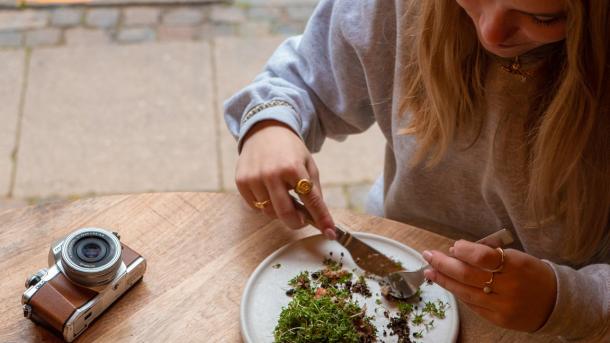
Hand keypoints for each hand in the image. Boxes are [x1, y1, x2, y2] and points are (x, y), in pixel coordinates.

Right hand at [236, 120, 335, 238]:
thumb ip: (314, 191)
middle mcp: (272, 174)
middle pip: (286, 214)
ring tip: (283, 195)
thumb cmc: (290, 151)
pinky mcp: (241, 182)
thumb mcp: (308, 165)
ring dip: (279, 211)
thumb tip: (320, 219)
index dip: (322, 218)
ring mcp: (254, 178)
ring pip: (269, 213)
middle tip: (302, 220)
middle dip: (297, 222)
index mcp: (293, 168)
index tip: (330, 233)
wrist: (264, 130)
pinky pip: (256, 207)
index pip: (311, 200)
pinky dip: (265, 205)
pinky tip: (268, 190)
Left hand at [422, 240, 556, 331]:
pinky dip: (459, 293)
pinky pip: (472, 304)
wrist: (556, 303)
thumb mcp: (516, 256)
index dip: (464, 250)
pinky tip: (448, 284)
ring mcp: (503, 306)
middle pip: (467, 275)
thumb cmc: (531, 273)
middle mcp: (509, 287)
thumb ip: (488, 254)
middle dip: (443, 264)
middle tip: (428, 255)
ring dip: (443, 280)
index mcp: (516, 266)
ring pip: (465, 292)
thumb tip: (456, 251)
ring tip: (430, 271)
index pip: (483, 257)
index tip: (453, 246)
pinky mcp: (498, 319)